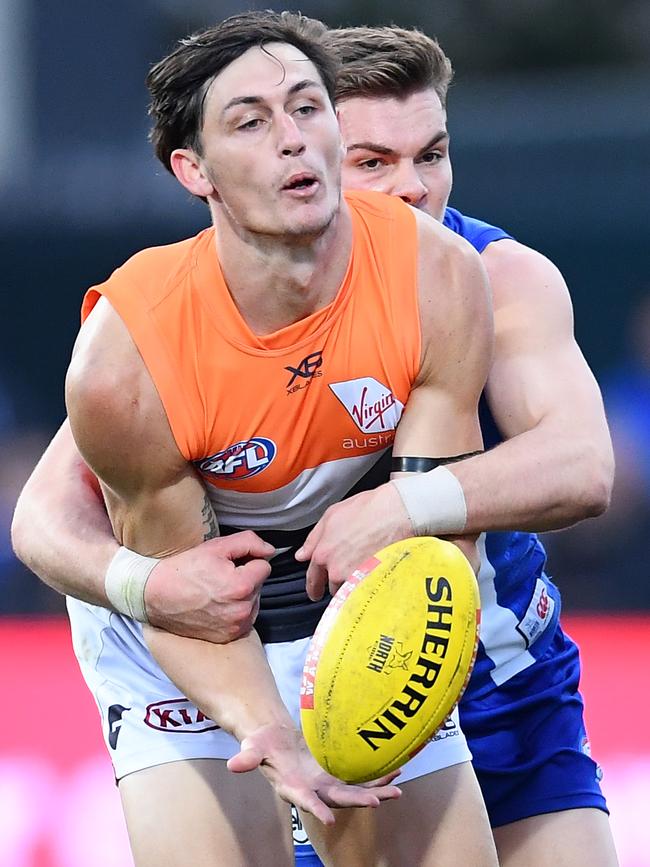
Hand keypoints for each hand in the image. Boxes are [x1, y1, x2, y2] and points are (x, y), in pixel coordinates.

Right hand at [144, 532, 274, 641]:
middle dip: (245, 578)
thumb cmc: (185, 569)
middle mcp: (242, 610)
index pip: (264, 566)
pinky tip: (215, 605)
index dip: (247, 561)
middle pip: (259, 585)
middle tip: (219, 577)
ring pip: (253, 602)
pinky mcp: (228, 636)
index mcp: (241, 585)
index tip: (229, 564)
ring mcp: (235, 626)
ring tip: (216, 591)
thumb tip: (270, 551)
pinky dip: (234, 611)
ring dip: (242, 596)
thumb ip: (249, 543)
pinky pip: (243, 619)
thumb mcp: (216, 547)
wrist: (156, 595)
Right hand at [227, 723, 400, 824]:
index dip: (316, 810)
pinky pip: (360, 777)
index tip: (329, 820)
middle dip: (357, 801)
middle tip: (377, 802)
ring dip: (375, 792)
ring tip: (397, 790)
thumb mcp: (253, 747)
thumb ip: (247, 758)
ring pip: (354, 792)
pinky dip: (376, 777)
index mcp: (293, 787)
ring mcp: (327, 783)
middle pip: (338, 799)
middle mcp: (314, 790)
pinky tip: (396, 772)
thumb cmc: (262, 744)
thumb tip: (233, 765)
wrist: (276, 740)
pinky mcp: (336, 773)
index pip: (306, 801)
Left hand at [295, 484, 411, 601]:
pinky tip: (375, 576)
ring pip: (350, 591)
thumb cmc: (368, 509)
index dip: (314, 587)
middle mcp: (336, 569)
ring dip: (354, 585)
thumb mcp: (332, 515)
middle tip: (348, 573)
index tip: (315, 592)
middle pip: (332, 587)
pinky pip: (366, 592)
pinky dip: (368, 587)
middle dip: (337, 582)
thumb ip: (313, 538)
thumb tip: (302, 555)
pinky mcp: (374, 582)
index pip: (313, 578)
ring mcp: (356, 577)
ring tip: (366, 570)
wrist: (398, 512)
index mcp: (323, 553)